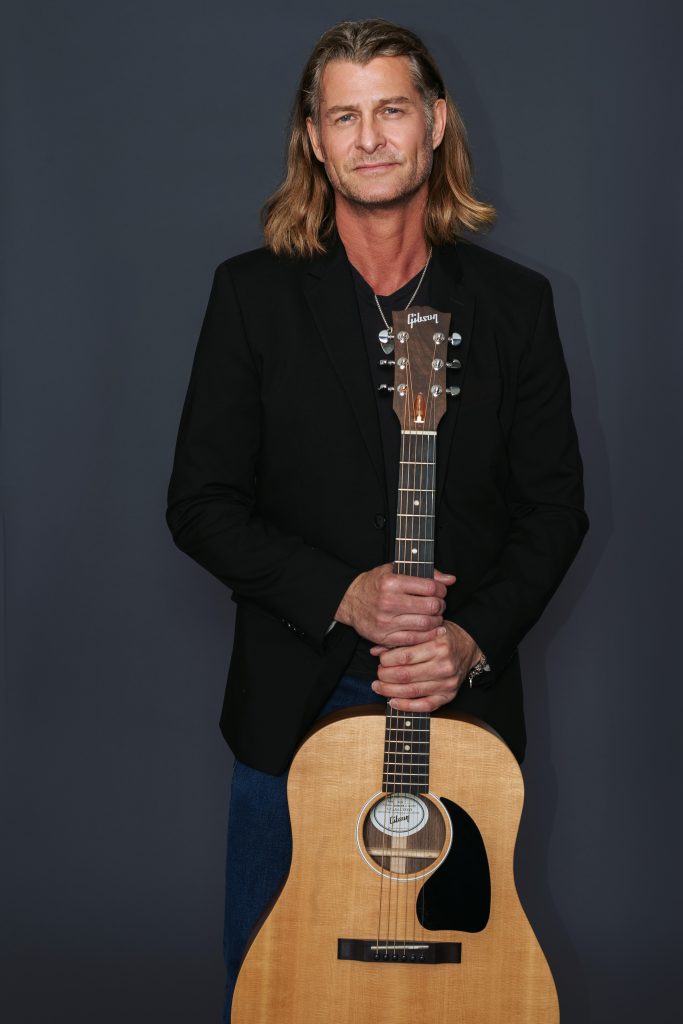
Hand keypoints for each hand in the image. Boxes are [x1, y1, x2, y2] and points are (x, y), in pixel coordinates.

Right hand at [334, 564, 454, 647]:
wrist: (350, 601)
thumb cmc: (375, 584)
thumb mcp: (394, 570)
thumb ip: (424, 573)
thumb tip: (450, 579)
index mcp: (391, 582)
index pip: (430, 587)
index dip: (441, 589)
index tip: (440, 591)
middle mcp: (388, 602)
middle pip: (430, 606)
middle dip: (441, 605)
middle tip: (439, 604)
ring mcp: (386, 621)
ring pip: (425, 624)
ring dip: (436, 620)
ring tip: (434, 616)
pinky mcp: (383, 637)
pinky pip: (413, 639)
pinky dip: (427, 635)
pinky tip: (430, 629)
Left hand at [369, 621, 481, 711]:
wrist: (467, 646)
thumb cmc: (442, 638)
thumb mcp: (424, 632)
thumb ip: (401, 641)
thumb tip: (375, 651)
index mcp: (437, 646)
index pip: (404, 657)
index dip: (386, 660)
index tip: (381, 660)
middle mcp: (444, 665)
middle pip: (405, 676)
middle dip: (385, 676)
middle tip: (378, 674)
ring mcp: (447, 683)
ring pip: (412, 692)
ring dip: (390, 691)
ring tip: (378, 687)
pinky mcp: (448, 696)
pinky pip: (424, 706)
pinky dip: (406, 706)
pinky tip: (392, 702)